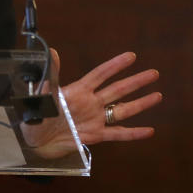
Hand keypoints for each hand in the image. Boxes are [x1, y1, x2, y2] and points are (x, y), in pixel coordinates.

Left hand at [23, 49, 161, 158]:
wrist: (34, 141)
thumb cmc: (37, 116)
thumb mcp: (44, 95)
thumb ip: (52, 75)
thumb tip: (53, 51)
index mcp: (78, 91)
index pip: (101, 75)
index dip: (115, 65)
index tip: (131, 56)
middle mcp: (90, 103)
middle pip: (117, 90)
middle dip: (135, 82)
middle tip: (154, 73)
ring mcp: (95, 119)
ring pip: (122, 110)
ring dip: (140, 104)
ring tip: (158, 96)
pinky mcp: (95, 136)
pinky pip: (118, 134)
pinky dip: (133, 133)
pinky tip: (149, 131)